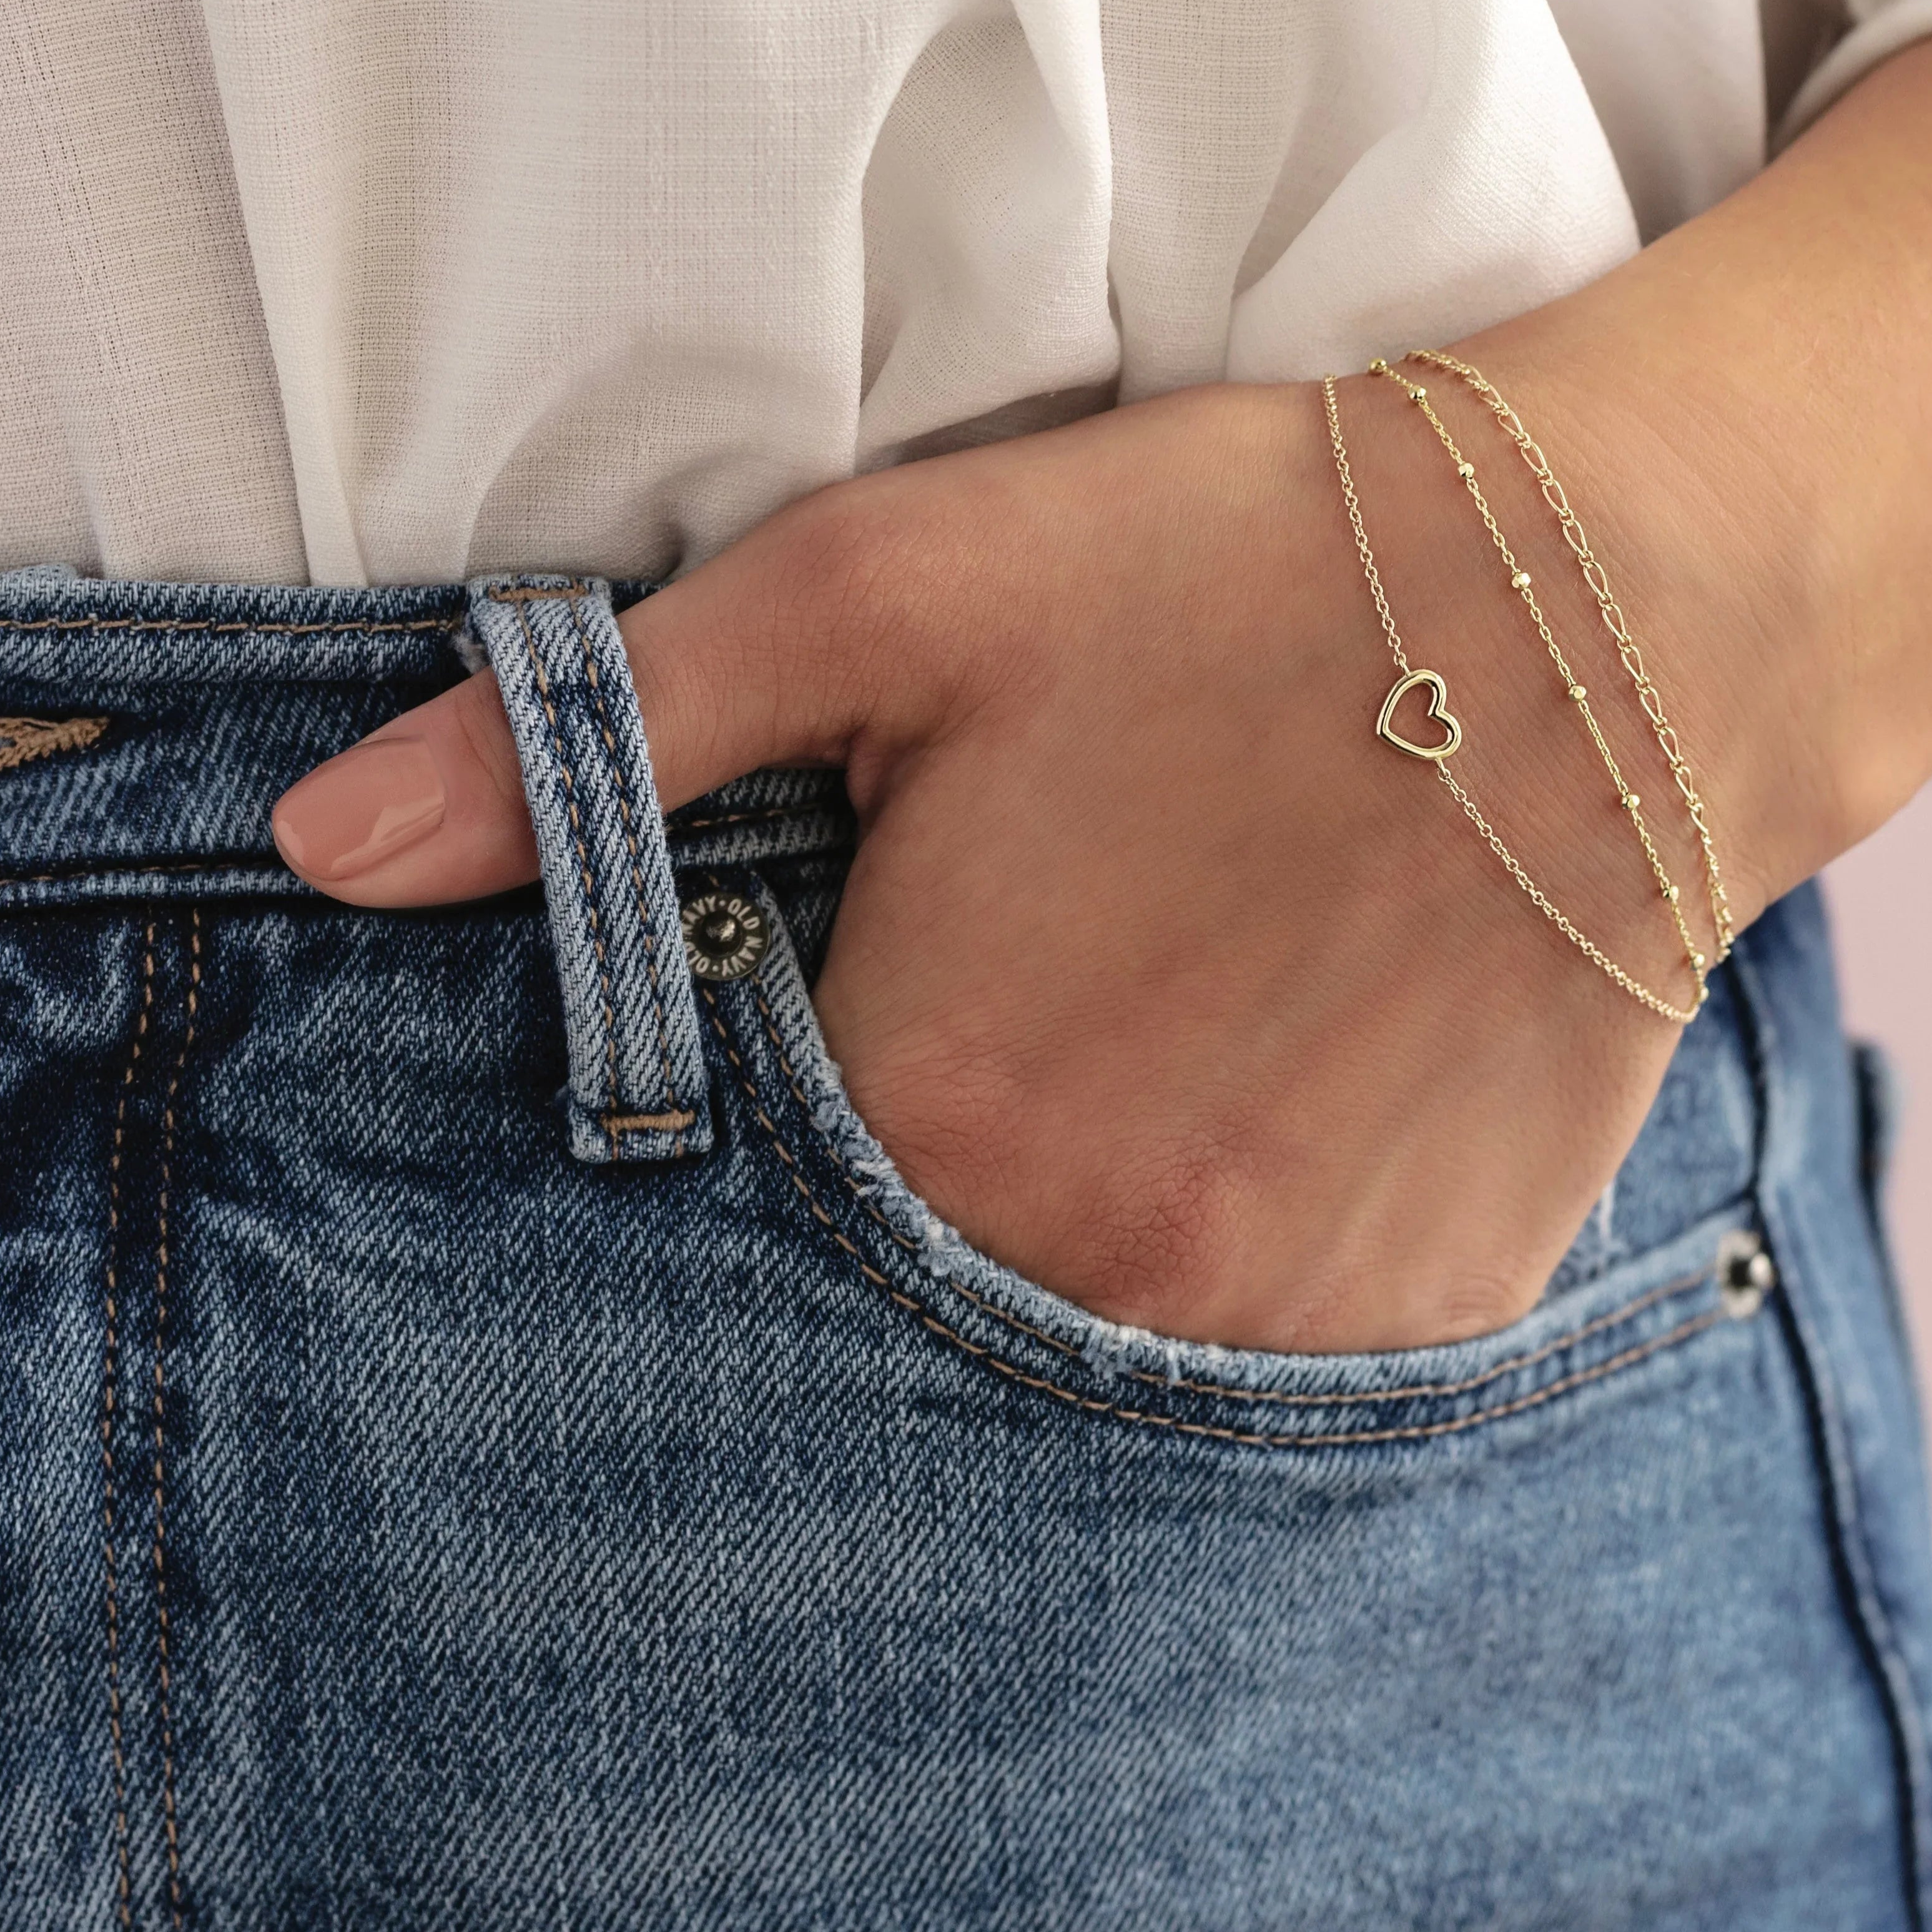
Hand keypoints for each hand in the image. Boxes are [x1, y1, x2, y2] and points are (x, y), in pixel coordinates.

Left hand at [271, 363, 1756, 1352]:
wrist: (1606, 609)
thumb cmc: (1221, 577)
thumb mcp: (877, 592)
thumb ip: (588, 743)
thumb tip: (325, 846)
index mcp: (939, 1113)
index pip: (709, 1230)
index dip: (707, 1132)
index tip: (770, 1026)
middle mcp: (1104, 1270)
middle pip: (884, 1302)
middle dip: (865, 1185)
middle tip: (963, 1007)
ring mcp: (1278, 1324)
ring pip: (1064, 1340)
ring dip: (1040, 1215)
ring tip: (1104, 1036)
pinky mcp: (1419, 1316)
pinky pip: (1247, 1354)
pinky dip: (1197, 1249)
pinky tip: (1228, 1093)